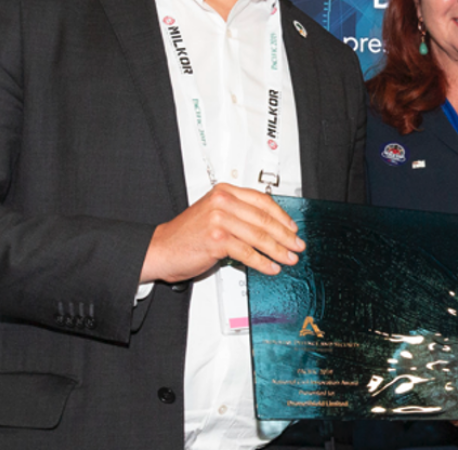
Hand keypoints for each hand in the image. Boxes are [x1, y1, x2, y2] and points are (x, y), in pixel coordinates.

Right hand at [140, 183, 303, 283]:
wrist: (161, 249)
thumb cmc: (187, 235)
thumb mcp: (214, 214)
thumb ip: (238, 214)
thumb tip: (269, 226)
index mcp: (224, 192)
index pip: (262, 200)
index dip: (281, 216)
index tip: (292, 228)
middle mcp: (222, 202)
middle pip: (264, 218)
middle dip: (285, 235)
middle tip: (296, 245)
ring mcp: (219, 219)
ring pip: (258, 236)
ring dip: (278, 250)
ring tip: (288, 258)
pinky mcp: (217, 239)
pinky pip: (247, 252)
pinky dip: (262, 262)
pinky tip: (270, 267)